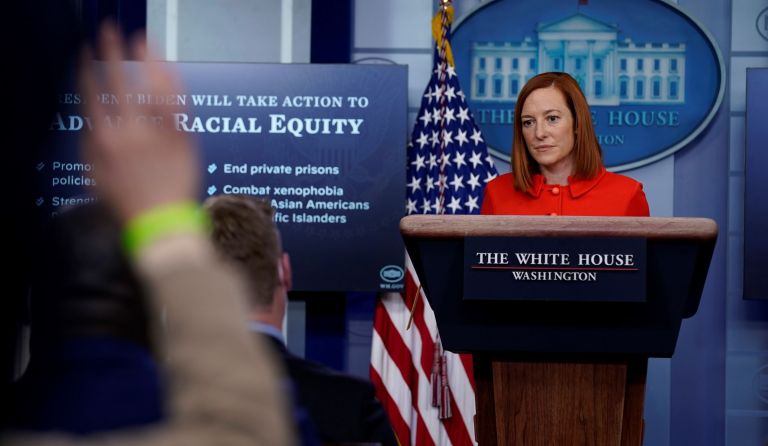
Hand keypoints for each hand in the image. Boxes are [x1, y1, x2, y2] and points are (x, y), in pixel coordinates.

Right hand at [79, 22, 199, 222]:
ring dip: (146, 60)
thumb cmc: (127, 203)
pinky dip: (173, 82)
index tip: (88, 50)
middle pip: (118, 83)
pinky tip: (169, 67)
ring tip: (143, 40)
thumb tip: (92, 122)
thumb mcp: (96, 177)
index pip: (91, 95)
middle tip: (111, 31)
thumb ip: (91, 146)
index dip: (88, 69)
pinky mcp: (182, 139)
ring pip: (151, 88)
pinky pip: (178, 105)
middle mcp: (129, 133)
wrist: (162, 223)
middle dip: (112, 52)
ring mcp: (158, 135)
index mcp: (103, 141)